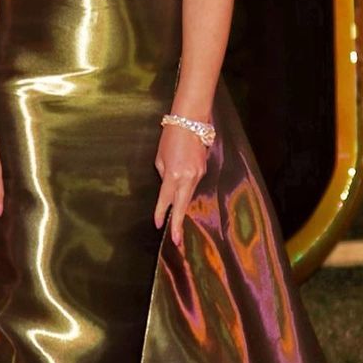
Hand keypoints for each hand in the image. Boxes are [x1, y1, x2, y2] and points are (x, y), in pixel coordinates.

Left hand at [153, 123, 207, 246]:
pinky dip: (187, 191)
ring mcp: (198, 174)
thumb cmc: (171, 137)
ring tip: (177, 225)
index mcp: (173, 174)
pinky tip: (182, 194)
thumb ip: (164, 175)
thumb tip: (168, 186)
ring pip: (188, 196)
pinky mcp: (203, 170)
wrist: (191, 121)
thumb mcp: (160, 158)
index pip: (166, 199)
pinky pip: (193, 185)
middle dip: (178, 223)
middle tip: (177, 241)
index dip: (162, 213)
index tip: (158, 225)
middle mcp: (188, 177)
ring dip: (182, 208)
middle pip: (182, 205)